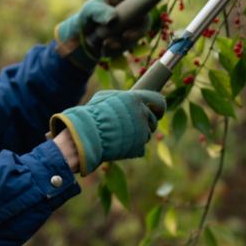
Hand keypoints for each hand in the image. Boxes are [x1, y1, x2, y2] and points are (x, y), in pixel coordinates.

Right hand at [48, 90, 165, 175]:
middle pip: (153, 120)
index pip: (158, 100)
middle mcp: (142, 114)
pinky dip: (132, 147)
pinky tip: (119, 145)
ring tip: (121, 136)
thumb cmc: (92, 114)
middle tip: (132, 126)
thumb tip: (129, 98)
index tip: (157, 111)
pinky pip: (140, 147)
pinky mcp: (138, 147)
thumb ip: (121, 98)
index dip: (159, 107)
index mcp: (136, 98)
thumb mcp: (104, 97)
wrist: (86, 134)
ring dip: (138, 136)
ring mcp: (142, 131)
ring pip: (147, 135)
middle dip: (146, 123)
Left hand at [55, 0, 150, 70]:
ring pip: (138, 33)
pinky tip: (104, 49)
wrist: (82, 38)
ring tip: (106, 43)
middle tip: (126, 36)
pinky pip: (129, 45)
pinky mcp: (130, 38)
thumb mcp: (90, 11)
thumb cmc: (87, 17)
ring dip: (123, 42)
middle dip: (138, 29)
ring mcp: (133, 24)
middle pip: (146, 15)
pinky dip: (117, 49)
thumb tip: (113, 19)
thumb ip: (100, 12)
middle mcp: (132, 8)